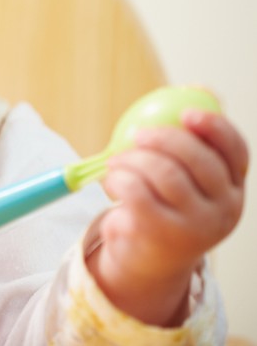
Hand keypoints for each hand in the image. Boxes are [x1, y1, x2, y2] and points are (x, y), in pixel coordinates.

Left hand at [90, 109, 247, 325]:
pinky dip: (118, 179)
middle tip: (136, 134)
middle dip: (162, 139)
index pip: (236, 152)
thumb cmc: (162, 206)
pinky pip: (138, 193)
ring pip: (164, 174)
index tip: (188, 112)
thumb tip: (200, 89)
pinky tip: (111, 182)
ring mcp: (197, 226)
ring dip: (132, 160)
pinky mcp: (164, 236)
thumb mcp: (182, 179)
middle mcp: (224, 209)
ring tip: (115, 163)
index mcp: (233, 188)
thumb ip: (189, 140)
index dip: (215, 128)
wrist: (146, 260)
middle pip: (198, 160)